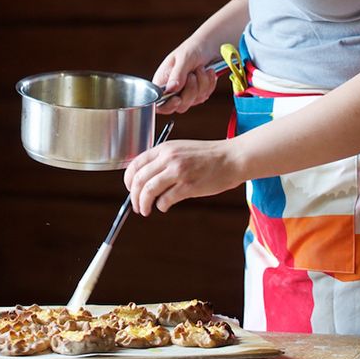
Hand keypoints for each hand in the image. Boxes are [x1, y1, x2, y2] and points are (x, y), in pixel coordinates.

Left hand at [123, 138, 242, 215]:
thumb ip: (163, 160)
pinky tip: (164, 207)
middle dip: (134, 197)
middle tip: (137, 206)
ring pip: (148, 191)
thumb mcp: (181, 149)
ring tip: (146, 210)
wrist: (231, 158)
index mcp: (165, 148)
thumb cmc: (207, 156)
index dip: (128, 180)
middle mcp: (169, 158)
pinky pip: (165, 200)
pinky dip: (161, 206)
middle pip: (138, 180)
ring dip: (143, 204)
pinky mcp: (188, 186)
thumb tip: (144, 178)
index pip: (136, 164)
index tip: (130, 189)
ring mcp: (178, 172)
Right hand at [152, 40, 219, 114]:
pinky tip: (207, 72)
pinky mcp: (198, 93)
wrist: (208, 46)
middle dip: (190, 90)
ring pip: (195, 101)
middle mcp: (173, 90)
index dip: (167, 105)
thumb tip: (171, 89)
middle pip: (180, 106)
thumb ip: (177, 74)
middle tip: (192, 74)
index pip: (159, 103)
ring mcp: (186, 93)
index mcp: (162, 81)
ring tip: (200, 68)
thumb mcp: (184, 58)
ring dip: (202, 83)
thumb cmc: (192, 48)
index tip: (177, 98)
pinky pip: (205, 95)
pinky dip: (209, 83)